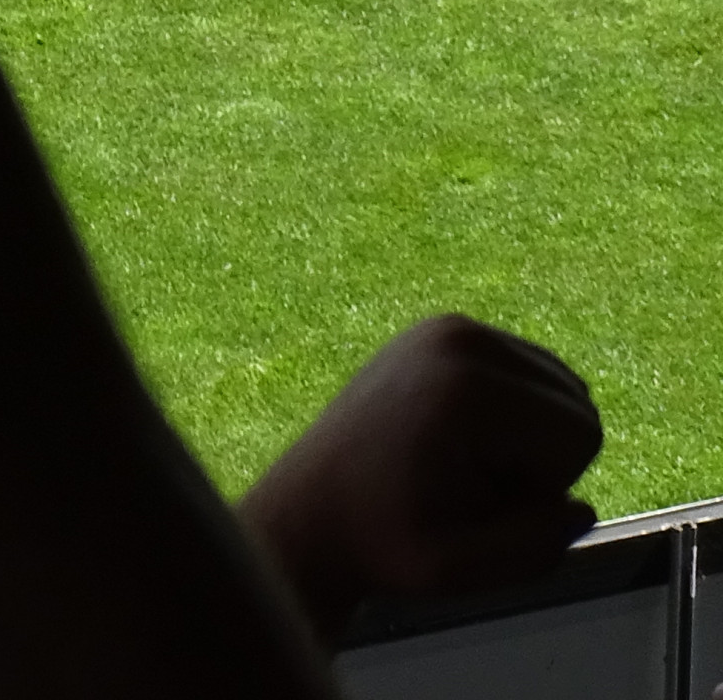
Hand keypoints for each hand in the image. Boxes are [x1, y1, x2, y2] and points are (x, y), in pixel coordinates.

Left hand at [239, 317, 601, 641]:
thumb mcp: (461, 571)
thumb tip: (580, 507)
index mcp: (469, 384)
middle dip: (545, 458)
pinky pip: (531, 377)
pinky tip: (457, 441)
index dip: (549, 484)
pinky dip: (515, 416)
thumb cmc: (384, 543)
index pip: (584, 432)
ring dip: (532, 438)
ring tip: (462, 464)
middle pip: (577, 404)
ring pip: (560, 390)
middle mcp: (461, 336)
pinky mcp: (442, 331)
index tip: (485, 499)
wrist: (313, 509)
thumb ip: (537, 549)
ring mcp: (448, 326)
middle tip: (472, 484)